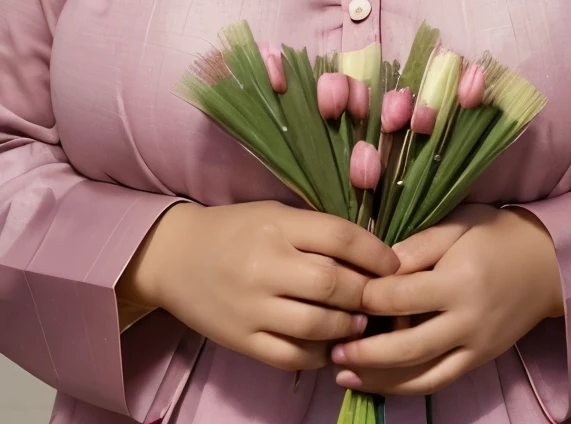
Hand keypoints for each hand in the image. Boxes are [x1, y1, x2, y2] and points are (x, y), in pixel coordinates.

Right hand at [118, 201, 399, 371]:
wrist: (176, 258)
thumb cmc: (236, 230)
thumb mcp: (275, 215)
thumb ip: (317, 232)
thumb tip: (372, 254)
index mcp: (277, 225)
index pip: (339, 237)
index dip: (375, 253)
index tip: (394, 264)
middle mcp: (265, 265)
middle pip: (332, 284)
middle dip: (366, 294)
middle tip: (383, 299)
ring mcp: (252, 306)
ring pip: (316, 325)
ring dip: (347, 328)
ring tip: (359, 324)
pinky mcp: (242, 340)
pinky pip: (291, 355)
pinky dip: (319, 354)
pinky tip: (330, 344)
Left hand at [331, 205, 564, 395]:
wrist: (547, 264)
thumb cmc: (496, 235)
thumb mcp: (458, 225)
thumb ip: (419, 245)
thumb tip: (380, 266)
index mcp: (459, 280)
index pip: (401, 297)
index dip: (367, 298)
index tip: (341, 294)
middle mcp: (467, 321)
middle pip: (407, 348)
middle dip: (365, 352)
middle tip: (331, 350)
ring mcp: (475, 347)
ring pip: (421, 376)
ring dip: (380, 380)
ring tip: (344, 376)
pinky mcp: (479, 361)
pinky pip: (439, 381)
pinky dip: (407, 387)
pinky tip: (380, 383)